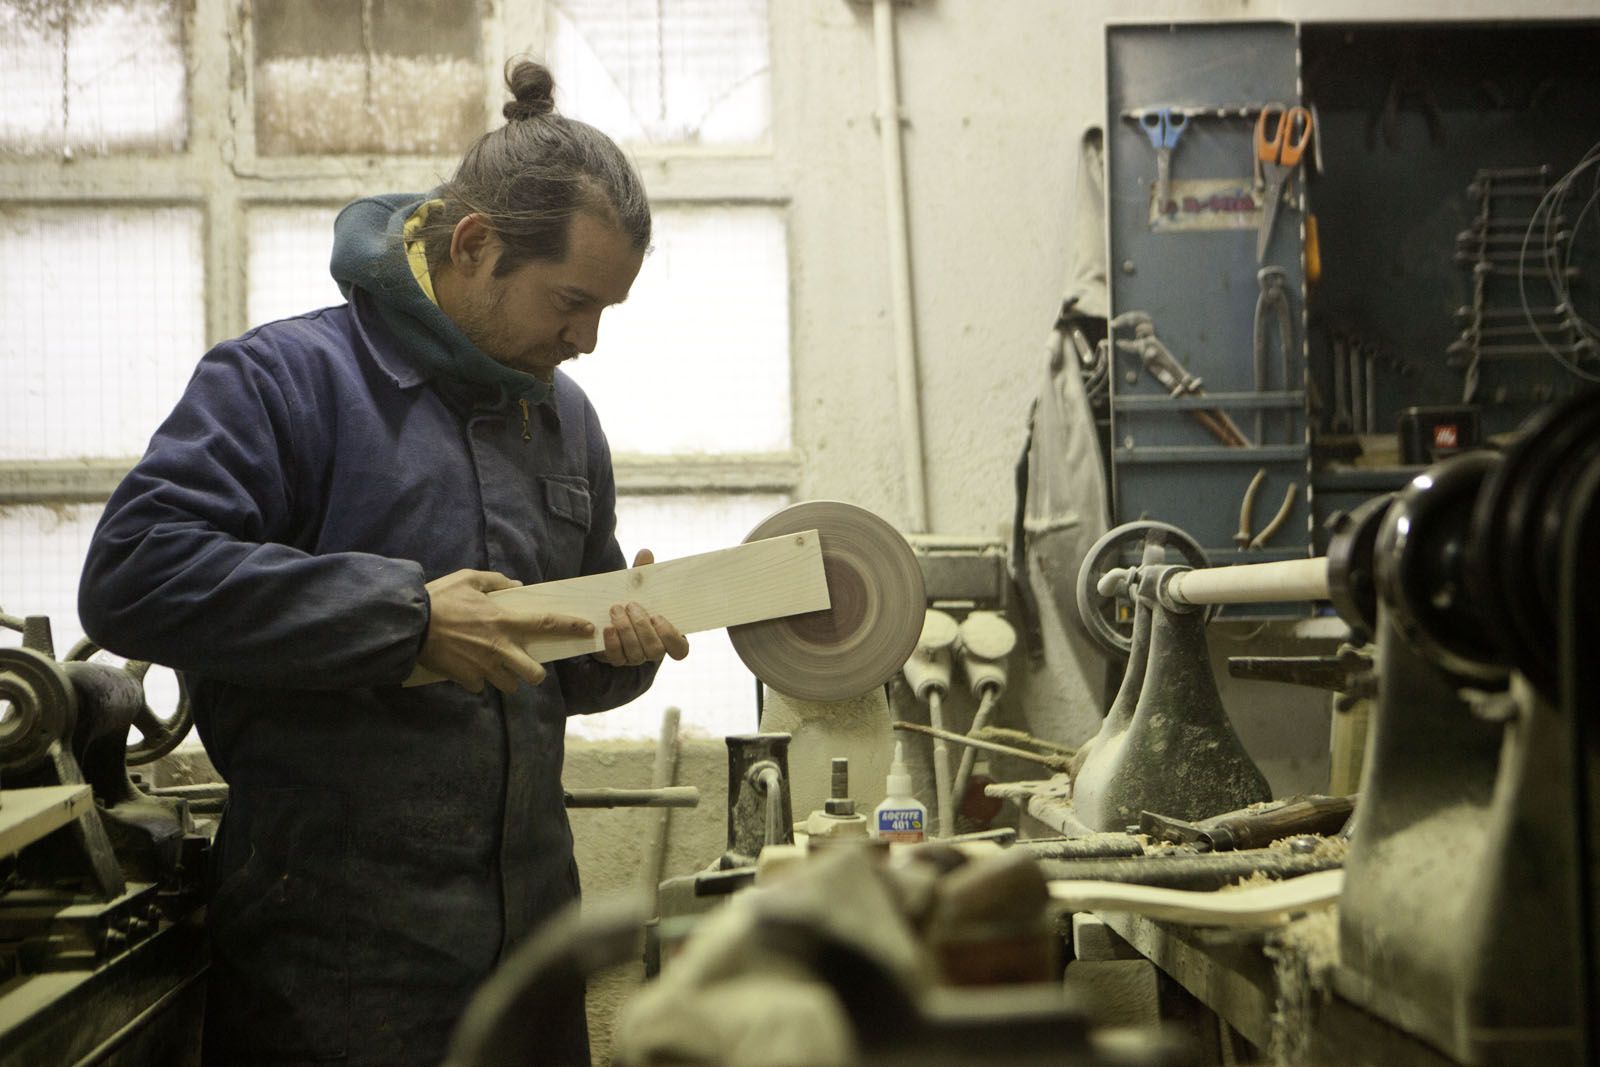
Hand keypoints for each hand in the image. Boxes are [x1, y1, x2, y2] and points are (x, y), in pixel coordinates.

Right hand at [418, 569, 594, 693]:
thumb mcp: (468, 579)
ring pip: (509, 685)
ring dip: (505, 677)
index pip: (545, 624)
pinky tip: (467, 667)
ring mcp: (484, 667)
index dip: (570, 627)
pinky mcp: (466, 680)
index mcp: (503, 621)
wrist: (408, 625)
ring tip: (492, 665)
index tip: (588, 629)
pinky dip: (477, 680)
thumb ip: (496, 582)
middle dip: (534, 673)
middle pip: (534, 674)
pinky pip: (480, 686)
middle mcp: (499, 648)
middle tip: (524, 664)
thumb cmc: (439, 598)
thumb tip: (515, 586)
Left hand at [593, 549, 689, 666]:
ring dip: (626, 631)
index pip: (680, 650)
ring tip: (616, 609)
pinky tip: (607, 627)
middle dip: (642, 627)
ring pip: (636, 654)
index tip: (658, 616)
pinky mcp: (618, 660)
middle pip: (655, 650)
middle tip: (631, 605)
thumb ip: (645, 573)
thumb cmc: (634, 599)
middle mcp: (654, 651)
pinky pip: (617, 658)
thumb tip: (645, 553)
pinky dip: (612, 643)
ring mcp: (636, 658)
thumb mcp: (640, 587)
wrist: (609, 613)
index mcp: (669, 636)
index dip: (671, 637)